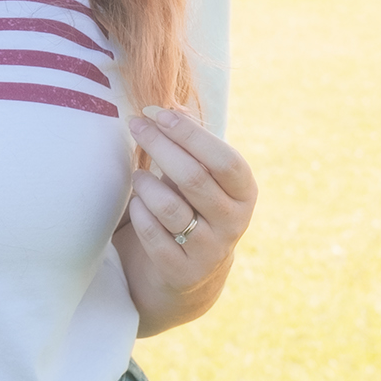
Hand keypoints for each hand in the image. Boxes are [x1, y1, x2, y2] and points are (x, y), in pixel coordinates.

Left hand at [118, 105, 256, 334]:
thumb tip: (171, 106)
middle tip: (135, 125)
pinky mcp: (182, 271)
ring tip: (138, 176)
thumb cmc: (191, 208)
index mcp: (245, 193)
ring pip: (170, 207)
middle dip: (159, 146)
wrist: (187, 274)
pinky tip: (136, 205)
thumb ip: (190, 144)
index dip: (191, 134)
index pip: (225, 160)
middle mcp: (234, 222)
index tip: (158, 114)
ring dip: (145, 184)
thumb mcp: (200, 176)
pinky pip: (152, 233)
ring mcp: (210, 250)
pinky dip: (138, 212)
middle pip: (194, 177)